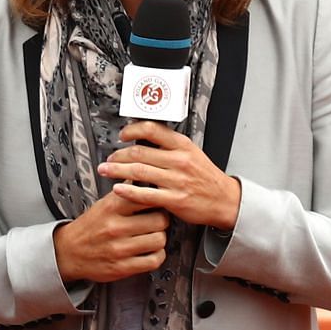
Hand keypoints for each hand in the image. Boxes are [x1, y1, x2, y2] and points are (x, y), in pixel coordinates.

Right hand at [52, 188, 169, 283]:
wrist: (68, 252)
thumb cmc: (89, 227)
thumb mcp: (103, 203)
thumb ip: (125, 192)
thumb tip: (144, 176)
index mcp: (111, 208)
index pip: (147, 197)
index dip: (158, 199)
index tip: (157, 202)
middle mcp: (115, 227)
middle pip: (160, 220)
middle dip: (162, 220)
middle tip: (156, 221)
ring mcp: (119, 249)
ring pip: (160, 240)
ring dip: (159, 239)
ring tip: (152, 236)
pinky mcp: (122, 267)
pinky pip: (154, 261)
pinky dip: (157, 256)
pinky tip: (150, 251)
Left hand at [99, 121, 241, 229]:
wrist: (225, 200)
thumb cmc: (206, 177)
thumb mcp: (192, 153)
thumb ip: (170, 146)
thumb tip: (144, 138)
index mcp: (183, 145)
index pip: (152, 130)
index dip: (132, 130)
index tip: (122, 135)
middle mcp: (179, 160)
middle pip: (140, 152)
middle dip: (118, 155)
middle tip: (108, 158)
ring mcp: (177, 180)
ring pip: (139, 171)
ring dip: (117, 171)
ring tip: (105, 170)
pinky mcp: (175, 199)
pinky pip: (146, 194)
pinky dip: (128, 191)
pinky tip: (117, 189)